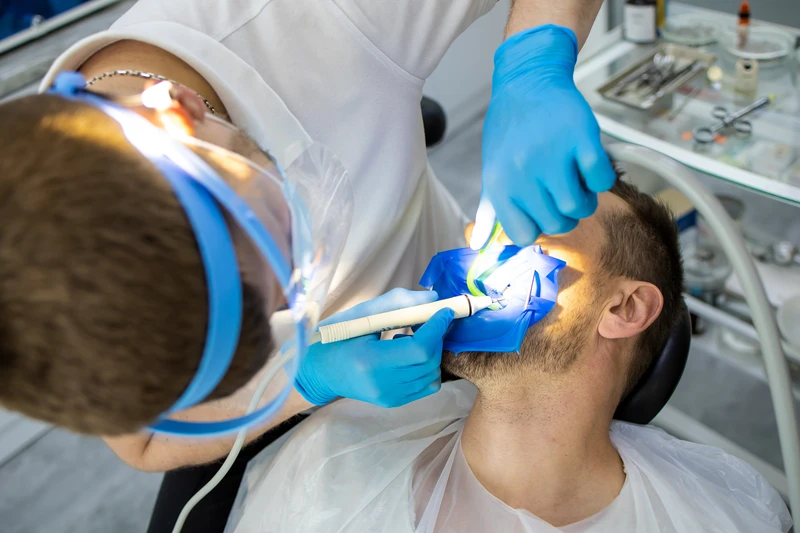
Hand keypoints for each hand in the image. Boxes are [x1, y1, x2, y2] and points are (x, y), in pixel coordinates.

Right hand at [294, 289, 453, 407]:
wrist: (319, 371)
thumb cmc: (337, 337)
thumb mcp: (361, 314)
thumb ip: (397, 303)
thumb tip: (433, 299)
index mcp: (371, 361)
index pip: (419, 349)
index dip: (437, 328)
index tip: (445, 311)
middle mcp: (382, 384)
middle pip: (429, 361)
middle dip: (436, 337)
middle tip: (425, 320)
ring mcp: (389, 397)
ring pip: (433, 374)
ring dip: (431, 352)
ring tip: (411, 339)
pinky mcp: (394, 402)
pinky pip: (427, 385)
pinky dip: (426, 367)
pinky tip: (408, 355)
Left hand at [472, 25, 615, 249]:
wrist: (528, 80)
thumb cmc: (510, 129)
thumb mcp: (493, 168)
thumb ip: (491, 209)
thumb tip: (479, 244)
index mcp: (501, 185)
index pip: (525, 235)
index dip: (538, 225)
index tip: (542, 210)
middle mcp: (524, 174)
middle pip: (557, 224)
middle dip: (565, 213)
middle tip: (563, 190)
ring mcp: (553, 157)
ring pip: (580, 207)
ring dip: (585, 198)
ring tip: (576, 178)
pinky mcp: (582, 140)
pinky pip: (602, 182)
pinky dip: (601, 178)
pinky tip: (588, 163)